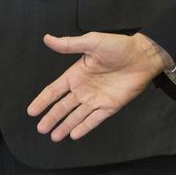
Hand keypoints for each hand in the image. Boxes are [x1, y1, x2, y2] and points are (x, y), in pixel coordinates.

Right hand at [27, 32, 169, 140]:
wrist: (144, 56)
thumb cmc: (119, 46)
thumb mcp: (92, 43)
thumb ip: (69, 44)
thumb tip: (47, 38)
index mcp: (77, 74)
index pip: (54, 90)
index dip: (43, 100)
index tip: (31, 111)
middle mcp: (84, 88)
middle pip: (63, 106)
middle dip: (51, 117)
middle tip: (40, 129)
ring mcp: (97, 98)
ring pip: (76, 115)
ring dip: (65, 125)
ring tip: (54, 136)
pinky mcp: (110, 106)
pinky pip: (94, 119)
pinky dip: (84, 127)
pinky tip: (74, 135)